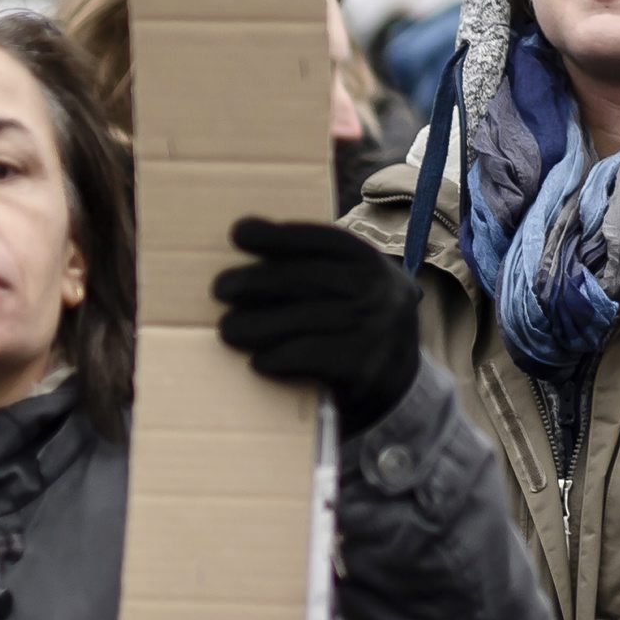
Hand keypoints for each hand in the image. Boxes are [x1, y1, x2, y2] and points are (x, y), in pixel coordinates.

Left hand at [214, 217, 421, 431]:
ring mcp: (375, 328)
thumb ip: (316, 271)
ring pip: (301, 319)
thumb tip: (247, 253)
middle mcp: (379, 290)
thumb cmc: (357, 327)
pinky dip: (278, 358)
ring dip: (256, 325)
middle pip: (304, 278)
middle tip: (219, 289)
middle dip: (256, 281)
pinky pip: (309, 356)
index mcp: (372, 263)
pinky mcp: (364, 367)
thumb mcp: (354, 288)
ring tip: (228, 329)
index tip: (238, 234)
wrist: (400, 386)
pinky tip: (259, 361)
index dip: (277, 236)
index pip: (321, 240)